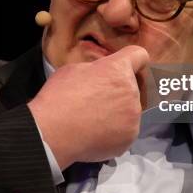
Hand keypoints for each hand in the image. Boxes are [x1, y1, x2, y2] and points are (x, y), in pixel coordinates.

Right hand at [28, 45, 149, 169]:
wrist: (53, 132)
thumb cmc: (59, 97)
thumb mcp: (73, 69)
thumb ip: (96, 69)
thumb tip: (101, 75)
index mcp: (118, 69)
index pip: (139, 55)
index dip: (133, 60)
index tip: (127, 66)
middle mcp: (131, 90)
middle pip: (132, 86)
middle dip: (118, 89)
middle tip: (97, 99)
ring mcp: (133, 115)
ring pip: (130, 109)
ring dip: (118, 111)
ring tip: (94, 120)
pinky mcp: (130, 136)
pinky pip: (126, 129)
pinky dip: (115, 132)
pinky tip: (97, 133)